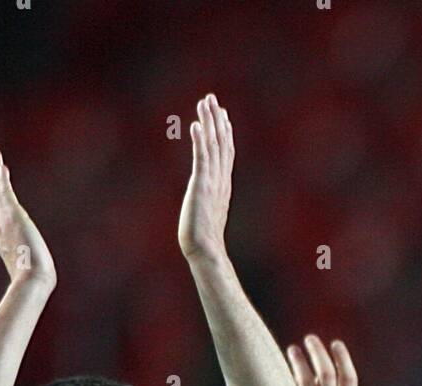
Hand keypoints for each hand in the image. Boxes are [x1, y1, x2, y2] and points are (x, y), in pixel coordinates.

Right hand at [0, 147, 54, 289]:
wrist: (31, 280)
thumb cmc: (33, 282)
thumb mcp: (29, 272)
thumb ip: (29, 269)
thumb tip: (39, 282)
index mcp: (3, 238)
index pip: (0, 211)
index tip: (0, 182)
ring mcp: (4, 219)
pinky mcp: (12, 214)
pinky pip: (4, 190)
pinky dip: (1, 177)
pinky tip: (0, 164)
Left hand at [179, 94, 232, 261]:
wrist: (206, 251)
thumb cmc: (204, 239)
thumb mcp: (209, 213)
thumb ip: (210, 201)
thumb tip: (208, 199)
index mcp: (223, 185)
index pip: (226, 152)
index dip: (224, 131)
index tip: (221, 114)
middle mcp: (221, 180)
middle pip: (221, 143)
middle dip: (217, 119)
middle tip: (212, 98)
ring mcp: (213, 182)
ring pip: (213, 146)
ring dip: (208, 123)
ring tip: (204, 103)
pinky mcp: (202, 186)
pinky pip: (201, 159)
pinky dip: (199, 140)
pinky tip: (195, 125)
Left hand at [287, 336, 372, 385]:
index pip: (349, 379)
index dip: (342, 358)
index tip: (336, 344)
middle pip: (327, 375)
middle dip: (320, 354)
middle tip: (311, 340)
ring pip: (308, 383)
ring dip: (300, 363)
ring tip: (293, 350)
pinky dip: (288, 383)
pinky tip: (280, 372)